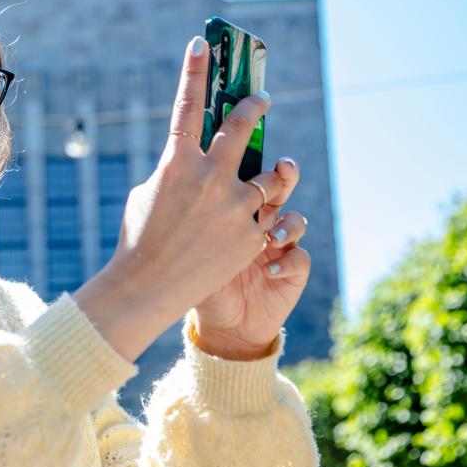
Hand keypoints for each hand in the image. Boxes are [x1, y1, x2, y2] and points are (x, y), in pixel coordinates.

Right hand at [77, 36, 282, 362]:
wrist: (148, 288)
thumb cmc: (138, 239)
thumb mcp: (148, 194)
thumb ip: (175, 172)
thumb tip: (195, 162)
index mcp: (176, 163)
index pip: (188, 105)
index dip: (195, 70)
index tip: (203, 43)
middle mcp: (210, 178)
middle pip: (242, 127)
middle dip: (254, 107)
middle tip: (261, 98)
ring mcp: (235, 207)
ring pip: (269, 177)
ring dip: (270, 176)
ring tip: (268, 179)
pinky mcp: (251, 236)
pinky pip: (264, 218)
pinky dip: (254, 223)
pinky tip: (238, 237)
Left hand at [192, 157, 311, 359]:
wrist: (215, 323)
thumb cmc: (192, 275)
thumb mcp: (181, 236)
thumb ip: (180, 206)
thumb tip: (167, 168)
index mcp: (232, 204)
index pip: (244, 171)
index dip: (251, 155)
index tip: (246, 143)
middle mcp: (259, 220)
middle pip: (279, 186)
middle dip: (285, 173)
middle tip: (282, 168)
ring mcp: (278, 245)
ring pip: (295, 220)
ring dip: (287, 222)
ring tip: (270, 234)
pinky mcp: (291, 272)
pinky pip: (299, 258)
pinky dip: (286, 262)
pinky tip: (268, 270)